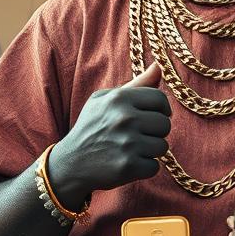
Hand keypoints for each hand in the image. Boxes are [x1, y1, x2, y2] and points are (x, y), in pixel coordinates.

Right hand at [50, 62, 170, 195]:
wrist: (70, 163)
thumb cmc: (91, 127)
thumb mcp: (105, 100)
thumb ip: (136, 84)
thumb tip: (159, 67)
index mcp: (119, 98)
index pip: (160, 98)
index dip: (161, 109)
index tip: (154, 117)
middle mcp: (124, 118)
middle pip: (165, 124)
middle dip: (154, 132)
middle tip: (137, 137)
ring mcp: (127, 143)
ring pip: (162, 146)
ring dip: (150, 151)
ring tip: (131, 150)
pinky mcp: (128, 166)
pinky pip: (154, 167)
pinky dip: (144, 168)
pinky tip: (128, 164)